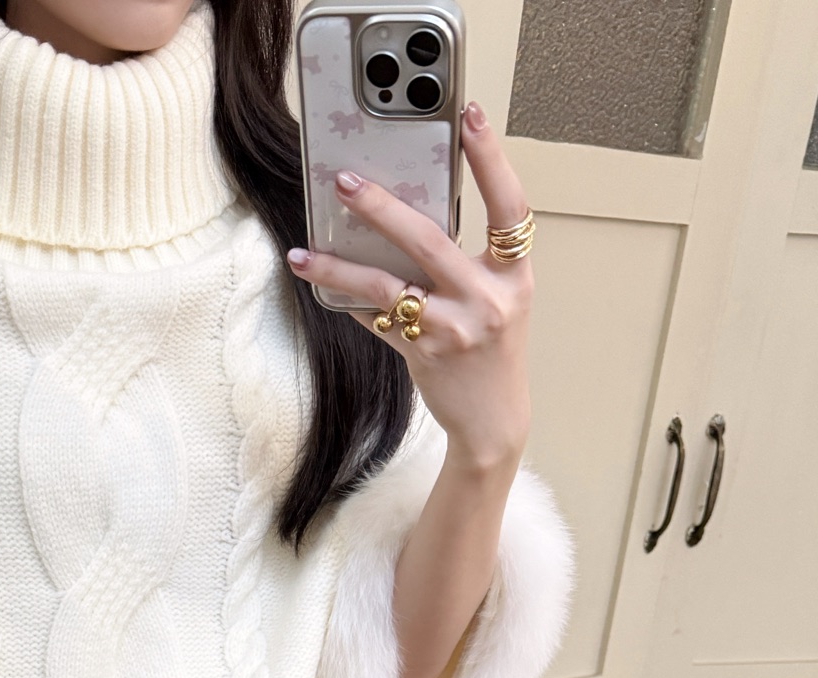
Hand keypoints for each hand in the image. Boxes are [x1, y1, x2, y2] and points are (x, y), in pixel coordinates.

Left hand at [287, 102, 531, 473]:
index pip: (509, 205)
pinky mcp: (424, 354)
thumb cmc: (491, 352)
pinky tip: (325, 290)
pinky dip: (350, 303)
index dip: (491, 159)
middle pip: (429, 239)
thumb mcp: (496, 299)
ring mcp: (455, 328)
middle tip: (344, 181)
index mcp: (513, 274)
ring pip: (388, 285)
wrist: (494, 420)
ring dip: (339, 268)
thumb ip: (468, 262)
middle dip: (381, 207)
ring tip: (304, 253)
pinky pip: (377, 320)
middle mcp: (487, 298)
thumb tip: (408, 218)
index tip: (470, 117)